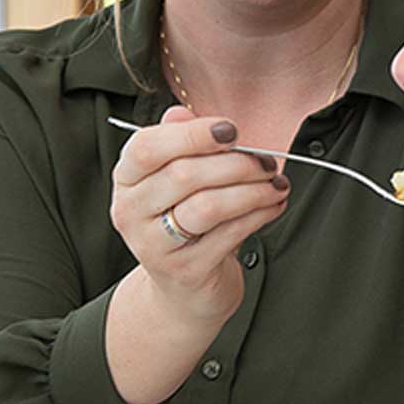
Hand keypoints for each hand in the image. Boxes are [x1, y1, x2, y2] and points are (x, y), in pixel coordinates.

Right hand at [109, 105, 288, 326]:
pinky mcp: (186, 270)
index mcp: (126, 180)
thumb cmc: (184, 222)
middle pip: (184, 174)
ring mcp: (154, 245)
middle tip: (267, 161)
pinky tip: (273, 206)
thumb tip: (182, 113)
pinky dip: (259, 215)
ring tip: (276, 184)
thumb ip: (178, 144)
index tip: (231, 130)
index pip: (147, 147)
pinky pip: (229, 234)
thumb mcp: (176, 181)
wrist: (183, 290)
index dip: (193, 134)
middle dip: (236, 163)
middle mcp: (130, 212)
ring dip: (252, 190)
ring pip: (208, 205)